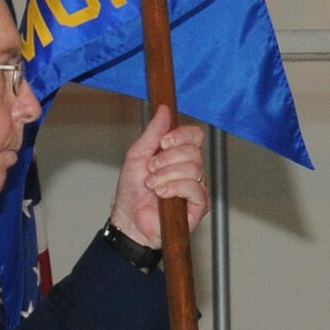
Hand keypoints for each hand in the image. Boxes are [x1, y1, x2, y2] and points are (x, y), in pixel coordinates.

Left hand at [110, 105, 208, 244]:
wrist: (129, 219)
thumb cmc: (133, 191)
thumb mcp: (138, 154)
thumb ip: (153, 132)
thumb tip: (165, 109)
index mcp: (179, 155)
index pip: (195, 136)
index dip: (181, 135)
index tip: (163, 143)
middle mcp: (192, 170)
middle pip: (194, 151)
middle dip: (167, 159)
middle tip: (151, 170)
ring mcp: (198, 188)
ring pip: (193, 168)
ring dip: (166, 176)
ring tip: (153, 186)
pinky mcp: (200, 205)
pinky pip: (195, 187)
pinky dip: (175, 188)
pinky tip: (162, 194)